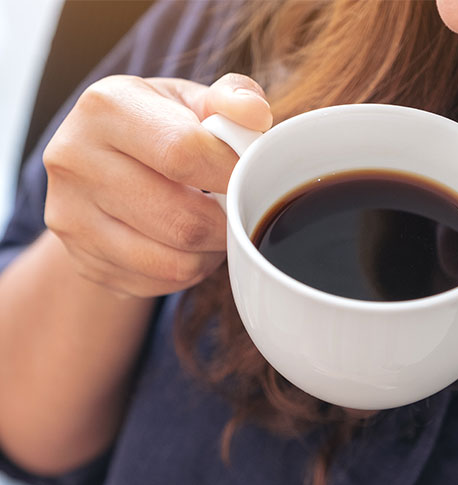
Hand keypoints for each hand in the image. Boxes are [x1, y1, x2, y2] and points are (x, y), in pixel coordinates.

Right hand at [43, 73, 271, 297]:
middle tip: (241, 209)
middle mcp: (75, 159)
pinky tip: (188, 244)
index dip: (232, 172)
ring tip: (216, 224)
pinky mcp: (83, 260)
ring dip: (212, 251)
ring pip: (176, 261)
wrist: (96, 167)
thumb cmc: (158, 129)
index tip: (253, 176)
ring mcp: (71, 216)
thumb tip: (255, 114)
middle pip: (183, 219)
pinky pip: (162, 282)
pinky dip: (190, 269)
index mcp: (106, 107)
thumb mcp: (190, 101)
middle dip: (228, 222)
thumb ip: (230, 99)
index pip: (184, 152)